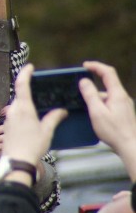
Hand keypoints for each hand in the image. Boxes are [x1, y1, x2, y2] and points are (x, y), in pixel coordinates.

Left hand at [2, 64, 67, 166]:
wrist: (17, 160)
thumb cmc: (32, 145)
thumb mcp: (47, 131)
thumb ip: (54, 118)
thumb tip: (62, 110)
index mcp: (23, 107)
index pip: (22, 84)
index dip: (25, 73)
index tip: (30, 67)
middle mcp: (13, 110)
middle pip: (20, 94)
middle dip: (28, 89)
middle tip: (39, 86)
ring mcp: (9, 117)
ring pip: (17, 104)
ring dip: (26, 101)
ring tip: (39, 104)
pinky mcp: (7, 125)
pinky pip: (16, 113)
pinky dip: (23, 110)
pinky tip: (32, 117)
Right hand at [80, 61, 135, 179]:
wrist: (131, 146)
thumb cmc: (114, 131)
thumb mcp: (97, 112)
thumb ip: (90, 95)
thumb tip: (84, 81)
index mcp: (117, 94)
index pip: (108, 72)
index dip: (96, 66)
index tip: (84, 65)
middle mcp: (123, 97)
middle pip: (108, 83)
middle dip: (94, 82)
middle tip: (80, 87)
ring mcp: (125, 105)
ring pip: (108, 94)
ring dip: (97, 97)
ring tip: (87, 108)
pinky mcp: (124, 113)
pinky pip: (111, 102)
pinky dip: (101, 104)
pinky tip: (96, 115)